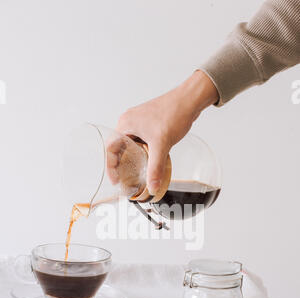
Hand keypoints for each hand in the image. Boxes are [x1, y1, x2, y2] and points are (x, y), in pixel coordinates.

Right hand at [116, 70, 218, 194]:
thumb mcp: (162, 145)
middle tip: (124, 180)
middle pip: (119, 148)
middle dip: (120, 164)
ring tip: (134, 173)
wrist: (189, 100)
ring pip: (130, 145)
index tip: (115, 180)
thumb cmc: (173, 113)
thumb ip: (156, 168)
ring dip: (131, 158)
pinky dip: (141, 152)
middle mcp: (129, 122)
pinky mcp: (149, 124)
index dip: (111, 166)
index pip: (111, 148)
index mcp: (126, 124)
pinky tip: (148, 161)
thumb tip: (152, 187)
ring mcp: (139, 122)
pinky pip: (140, 141)